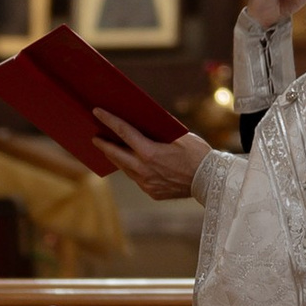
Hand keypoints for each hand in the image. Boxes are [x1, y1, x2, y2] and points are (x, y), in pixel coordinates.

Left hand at [92, 111, 211, 202]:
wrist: (211, 181)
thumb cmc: (198, 154)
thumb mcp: (181, 135)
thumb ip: (160, 128)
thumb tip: (145, 119)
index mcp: (150, 153)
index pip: (124, 132)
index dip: (109, 120)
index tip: (97, 112)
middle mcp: (144, 170)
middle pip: (117, 154)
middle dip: (104, 145)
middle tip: (95, 138)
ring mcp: (147, 184)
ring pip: (125, 168)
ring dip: (117, 158)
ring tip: (111, 149)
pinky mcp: (152, 192)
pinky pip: (137, 179)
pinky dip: (133, 169)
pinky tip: (132, 163)